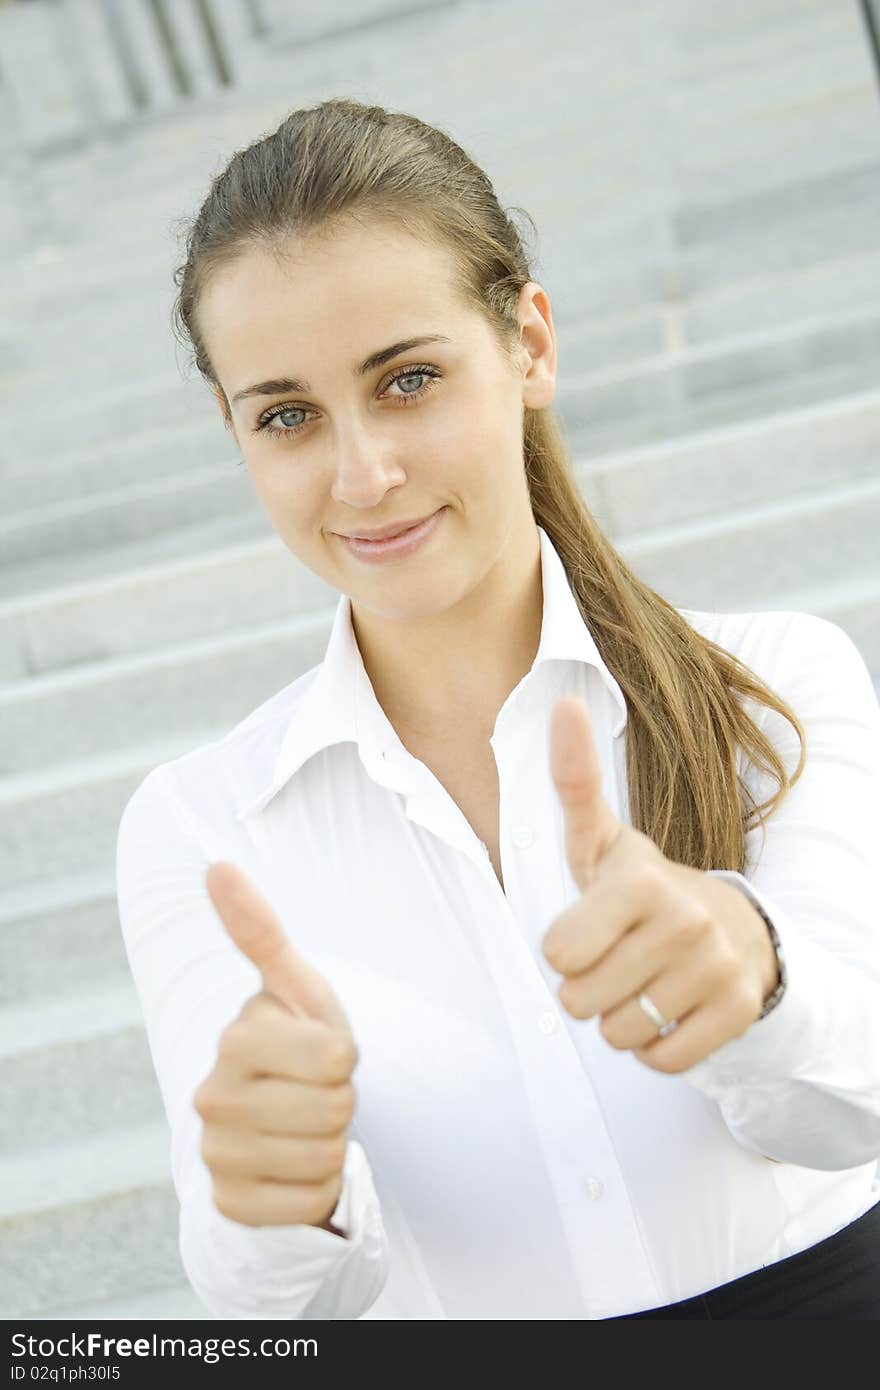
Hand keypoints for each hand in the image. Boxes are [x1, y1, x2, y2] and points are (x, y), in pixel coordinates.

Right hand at [194, 860, 358, 1229]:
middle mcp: (212, 1098)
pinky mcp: (229, 1205)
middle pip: (335, 1109)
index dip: (345, 1055)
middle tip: (316, 1092)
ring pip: (326, 1158)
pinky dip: (318, 1189)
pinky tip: (295, 1168)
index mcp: (235, 1038)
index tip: (324, 1051)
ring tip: (306, 1127)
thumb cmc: (297, 1042)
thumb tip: (216, 865)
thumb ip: (260, 930)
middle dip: (341, 1101)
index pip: (337, 1055)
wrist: (278, 1120)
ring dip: (332, 1146)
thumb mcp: (296, 987)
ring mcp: (216, 1155)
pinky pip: (310, 1203)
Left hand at [541, 696, 779, 1072]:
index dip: (564, 950)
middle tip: (615, 959)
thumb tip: (561, 703)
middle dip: (587, 989)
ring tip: (641, 980)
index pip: (560, 953)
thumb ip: (574, 781)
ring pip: (619, 1035)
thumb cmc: (644, 888)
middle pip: (580, 1001)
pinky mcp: (737, 1012)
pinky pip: (661, 1060)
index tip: (588, 930)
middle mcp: (684, 921)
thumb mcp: (603, 839)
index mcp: (642, 879)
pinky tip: (669, 1007)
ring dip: (620, 1018)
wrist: (731, 926)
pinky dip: (655, 1046)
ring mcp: (716, 968)